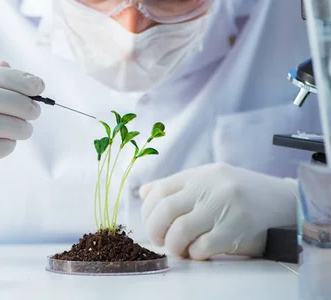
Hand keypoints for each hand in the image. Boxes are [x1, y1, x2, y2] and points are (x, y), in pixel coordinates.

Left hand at [139, 164, 297, 259]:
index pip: (160, 190)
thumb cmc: (240, 192)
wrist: (284, 200)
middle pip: (166, 210)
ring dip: (174, 245)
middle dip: (155, 230)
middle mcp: (210, 187)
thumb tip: (143, 193)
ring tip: (178, 249)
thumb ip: (177, 186)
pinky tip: (198, 252)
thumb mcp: (209, 179)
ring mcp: (224, 207)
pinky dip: (195, 253)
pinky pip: (203, 247)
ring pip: (181, 231)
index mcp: (200, 174)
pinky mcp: (237, 229)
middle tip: (159, 240)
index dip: (148, 211)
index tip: (150, 223)